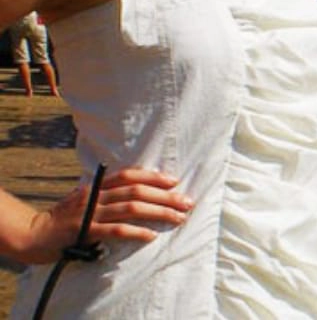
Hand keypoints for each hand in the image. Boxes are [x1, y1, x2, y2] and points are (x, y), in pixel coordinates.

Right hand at [22, 168, 191, 263]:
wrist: (34, 234)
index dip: (153, 177)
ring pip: (132, 208)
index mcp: (97, 186)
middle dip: (165, 196)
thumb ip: (106, 195)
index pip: (129, 176)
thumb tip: (134, 193)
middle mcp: (97, 195)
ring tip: (178, 217)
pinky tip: (151, 236)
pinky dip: (136, 232)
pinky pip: (116, 230)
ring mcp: (91, 213)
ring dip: (158, 212)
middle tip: (187, 202)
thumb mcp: (85, 199)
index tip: (174, 181)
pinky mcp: (86, 232)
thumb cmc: (64, 218)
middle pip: (137, 191)